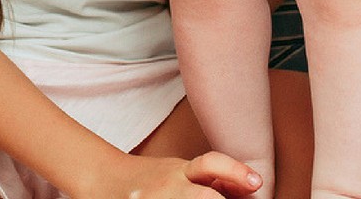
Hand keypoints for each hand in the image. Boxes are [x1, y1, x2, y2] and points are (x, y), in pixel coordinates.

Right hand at [85, 152, 262, 198]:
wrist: (103, 178)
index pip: (211, 165)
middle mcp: (169, 187)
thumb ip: (209, 179)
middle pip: (205, 196)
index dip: (236, 172)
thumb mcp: (180, 172)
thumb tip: (250, 185)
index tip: (257, 182)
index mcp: (181, 172)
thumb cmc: (151, 179)